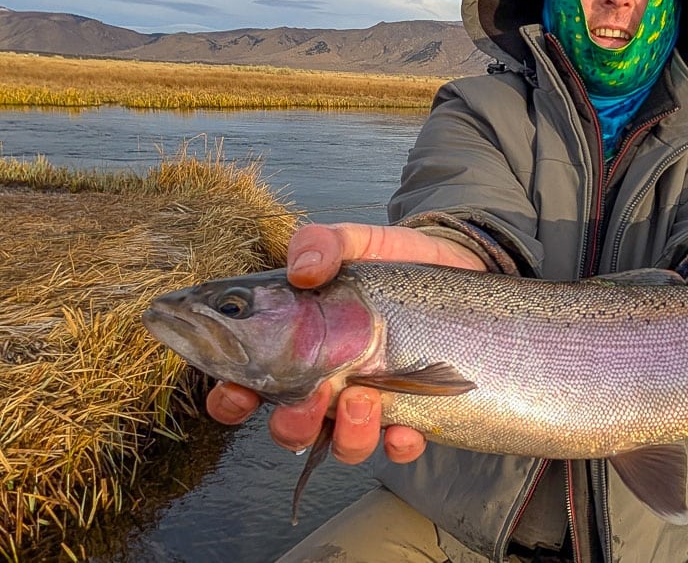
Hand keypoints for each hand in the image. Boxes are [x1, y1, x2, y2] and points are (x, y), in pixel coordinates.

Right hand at [205, 222, 486, 463]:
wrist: (455, 267)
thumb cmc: (390, 260)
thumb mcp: (356, 242)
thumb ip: (322, 244)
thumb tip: (303, 270)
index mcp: (298, 348)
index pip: (246, 384)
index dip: (231, 398)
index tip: (237, 392)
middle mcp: (327, 384)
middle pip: (290, 427)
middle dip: (292, 425)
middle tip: (310, 400)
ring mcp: (370, 402)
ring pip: (343, 445)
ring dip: (347, 435)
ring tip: (363, 399)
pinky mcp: (415, 410)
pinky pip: (400, 446)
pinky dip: (399, 445)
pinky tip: (406, 429)